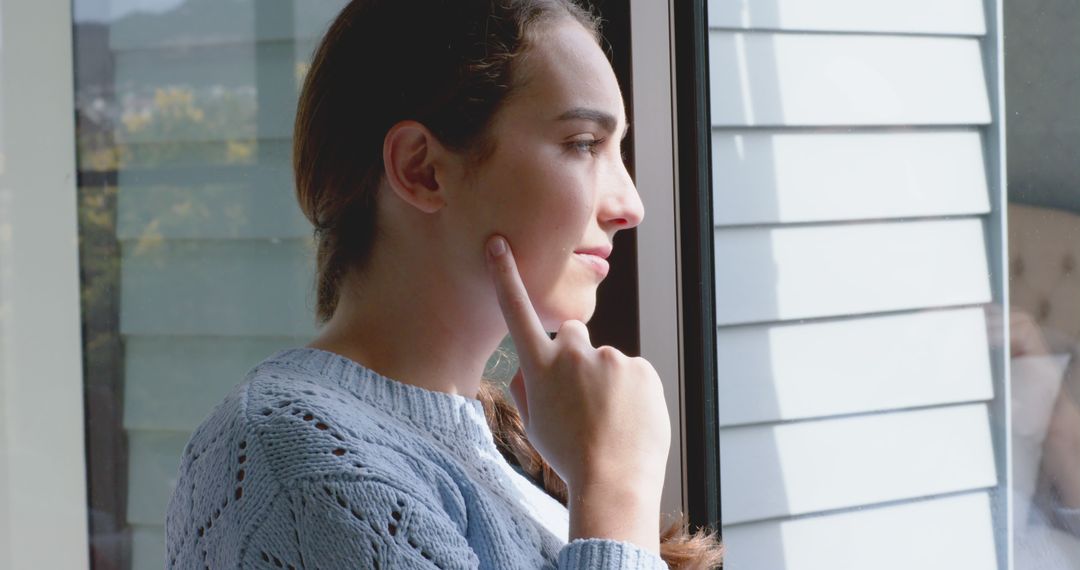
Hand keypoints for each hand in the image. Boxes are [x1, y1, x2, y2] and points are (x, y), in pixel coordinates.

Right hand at [485, 235, 669, 549]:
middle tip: (582, 396)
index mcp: (539, 368)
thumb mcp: (534, 424)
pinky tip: (629, 419)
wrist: (613, 482)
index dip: (506, 276)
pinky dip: (632, 391)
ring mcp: (609, 359)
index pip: (517, 312)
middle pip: (573, 333)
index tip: (498, 243)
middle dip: (575, 353)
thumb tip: (527, 366)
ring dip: (607, 381)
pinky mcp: (640, 367)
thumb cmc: (569, 456)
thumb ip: (526, 387)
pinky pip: (633, 373)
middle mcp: (573, 354)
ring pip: (605, 361)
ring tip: (609, 420)